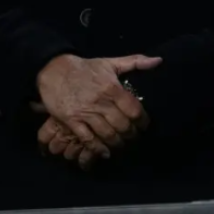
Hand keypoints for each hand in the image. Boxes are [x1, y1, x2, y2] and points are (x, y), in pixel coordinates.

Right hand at [35, 53, 160, 160]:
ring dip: (117, 143)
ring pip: (107, 134)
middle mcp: (101, 102)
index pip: (134, 110)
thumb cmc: (85, 68)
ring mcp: (86, 113)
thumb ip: (136, 62)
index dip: (142, 121)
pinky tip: (105, 153)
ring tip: (123, 146)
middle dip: (131, 135)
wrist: (54, 70)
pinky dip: (98, 148)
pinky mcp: (71, 121)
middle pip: (122, 125)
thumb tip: (159, 61)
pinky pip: (87, 138)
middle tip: (135, 139)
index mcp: (113, 88)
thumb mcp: (111, 62)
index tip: (145, 126)